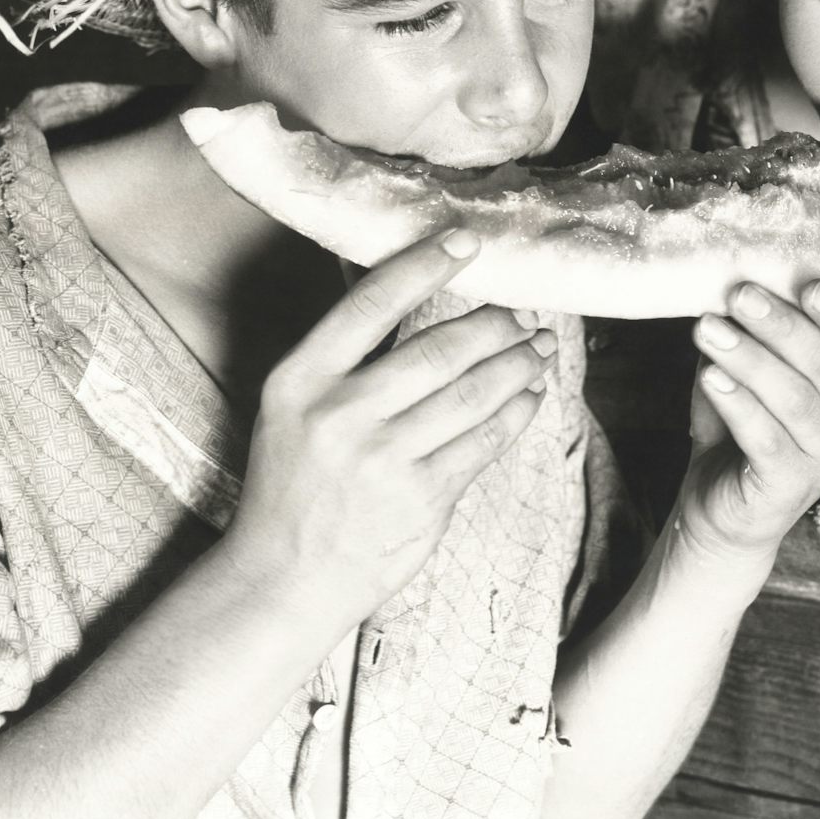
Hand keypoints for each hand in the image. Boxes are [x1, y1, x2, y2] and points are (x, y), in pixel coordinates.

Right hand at [220, 230, 553, 627]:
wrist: (282, 578)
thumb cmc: (293, 484)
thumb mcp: (291, 408)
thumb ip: (343, 359)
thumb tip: (416, 294)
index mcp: (299, 380)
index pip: (370, 302)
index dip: (423, 264)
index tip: (465, 240)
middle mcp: (340, 415)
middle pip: (437, 349)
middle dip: (493, 326)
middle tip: (521, 316)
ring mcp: (383, 460)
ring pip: (471, 395)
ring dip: (515, 366)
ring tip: (537, 350)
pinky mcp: (422, 500)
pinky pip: (484, 444)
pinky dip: (514, 414)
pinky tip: (527, 397)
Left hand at [675, 280, 819, 577]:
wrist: (718, 499)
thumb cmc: (737, 418)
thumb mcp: (744, 362)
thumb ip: (748, 327)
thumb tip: (731, 281)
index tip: (808, 283)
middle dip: (781, 325)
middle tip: (740, 295)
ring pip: (796, 399)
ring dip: (749, 359)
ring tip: (708, 330)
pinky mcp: (794, 486)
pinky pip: (769, 439)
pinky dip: (739, 404)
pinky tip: (712, 378)